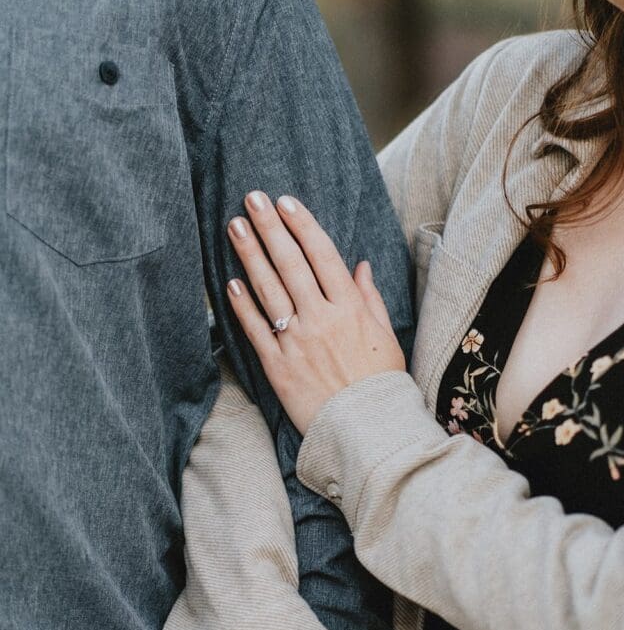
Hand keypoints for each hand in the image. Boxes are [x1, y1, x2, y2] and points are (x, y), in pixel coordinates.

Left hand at [225, 192, 405, 435]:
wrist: (366, 430)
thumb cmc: (380, 383)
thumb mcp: (386, 337)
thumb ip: (370, 299)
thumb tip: (360, 267)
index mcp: (350, 309)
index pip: (322, 255)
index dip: (301, 225)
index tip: (285, 202)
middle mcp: (322, 319)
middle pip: (290, 264)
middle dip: (270, 227)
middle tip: (251, 199)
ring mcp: (297, 342)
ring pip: (269, 290)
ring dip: (250, 255)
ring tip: (235, 227)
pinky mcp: (278, 367)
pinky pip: (256, 330)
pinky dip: (242, 305)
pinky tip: (231, 282)